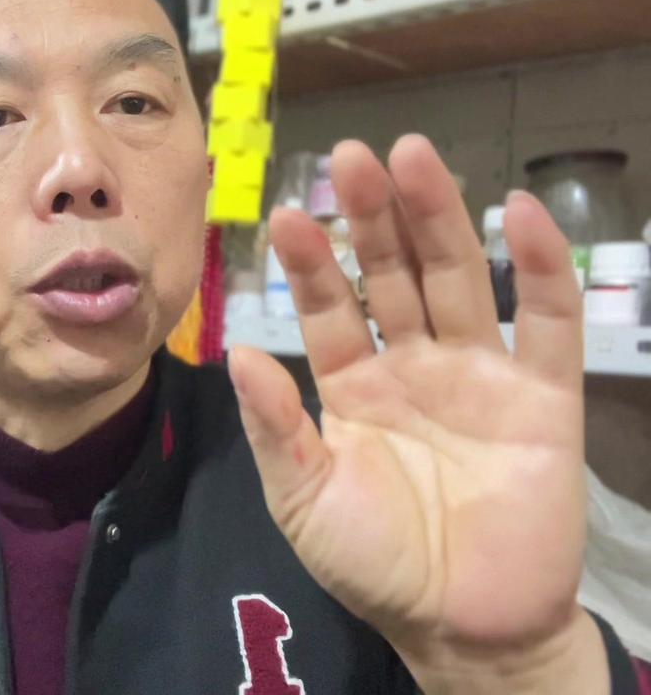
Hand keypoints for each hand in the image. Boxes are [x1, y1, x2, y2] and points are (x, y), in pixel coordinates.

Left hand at [228, 136, 607, 691]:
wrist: (463, 627)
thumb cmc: (375, 563)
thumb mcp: (305, 499)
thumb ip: (274, 426)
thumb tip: (236, 351)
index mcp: (354, 386)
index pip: (329, 308)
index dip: (310, 262)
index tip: (284, 214)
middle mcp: (414, 365)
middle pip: (394, 274)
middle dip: (373, 217)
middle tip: (353, 156)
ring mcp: (480, 375)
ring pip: (459, 280)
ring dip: (438, 218)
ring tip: (413, 158)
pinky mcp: (544, 397)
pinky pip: (546, 323)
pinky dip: (540, 268)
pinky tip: (518, 211)